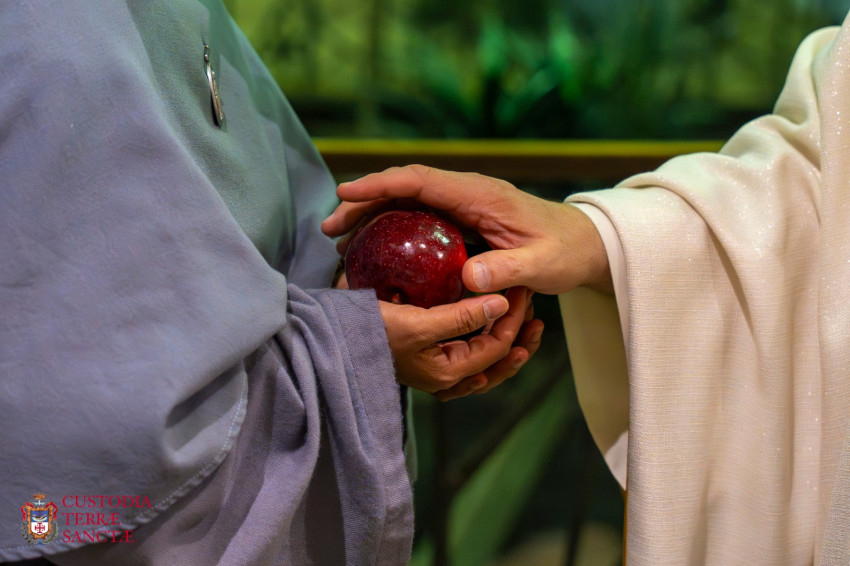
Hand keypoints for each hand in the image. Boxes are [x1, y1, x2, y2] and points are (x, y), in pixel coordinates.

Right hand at [321, 165, 612, 294]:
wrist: (580, 244)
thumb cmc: (564, 251)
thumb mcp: (543, 265)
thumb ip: (510, 269)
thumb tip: (470, 277)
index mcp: (479, 195)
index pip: (420, 181)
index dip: (381, 184)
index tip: (346, 193)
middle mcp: (464, 195)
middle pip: (403, 190)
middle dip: (363, 203)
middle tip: (330, 228)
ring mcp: (461, 208)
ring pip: (405, 204)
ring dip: (371, 218)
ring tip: (340, 242)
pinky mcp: (460, 224)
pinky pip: (417, 222)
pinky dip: (390, 231)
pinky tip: (372, 252)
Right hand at [380, 286, 542, 401]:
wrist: (329, 339)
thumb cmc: (370, 332)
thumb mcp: (418, 324)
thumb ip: (461, 317)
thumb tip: (501, 304)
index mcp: (447, 373)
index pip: (496, 347)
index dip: (513, 319)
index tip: (521, 289)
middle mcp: (444, 378)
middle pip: (496, 362)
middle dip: (519, 338)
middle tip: (538, 314)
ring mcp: (434, 369)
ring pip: (484, 362)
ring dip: (506, 342)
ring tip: (526, 324)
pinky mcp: (425, 357)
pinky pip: (465, 356)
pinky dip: (483, 344)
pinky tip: (488, 332)